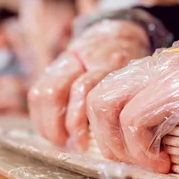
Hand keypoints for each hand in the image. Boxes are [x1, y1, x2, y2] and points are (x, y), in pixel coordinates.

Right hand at [28, 20, 149, 149]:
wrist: (119, 32)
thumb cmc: (134, 64)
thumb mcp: (140, 78)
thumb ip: (133, 100)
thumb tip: (130, 141)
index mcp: (108, 62)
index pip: (83, 90)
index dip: (79, 121)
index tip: (87, 144)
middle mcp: (82, 59)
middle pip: (56, 92)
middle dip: (60, 125)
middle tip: (74, 146)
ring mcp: (65, 62)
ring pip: (44, 93)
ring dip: (49, 123)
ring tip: (61, 141)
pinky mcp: (54, 68)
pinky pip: (37, 93)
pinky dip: (40, 117)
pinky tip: (52, 131)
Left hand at [87, 26, 178, 172]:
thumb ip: (176, 109)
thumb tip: (164, 147)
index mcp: (154, 69)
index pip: (103, 91)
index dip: (102, 128)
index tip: (119, 155)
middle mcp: (151, 67)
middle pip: (94, 98)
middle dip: (103, 140)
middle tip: (131, 164)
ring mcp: (161, 74)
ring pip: (105, 106)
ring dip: (120, 146)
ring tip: (149, 164)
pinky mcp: (176, 88)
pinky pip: (135, 121)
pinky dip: (142, 149)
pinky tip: (164, 163)